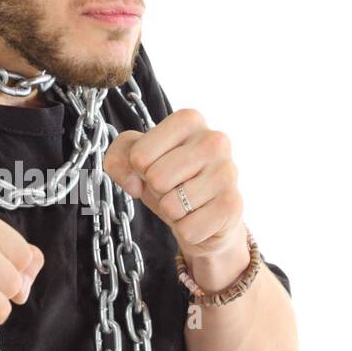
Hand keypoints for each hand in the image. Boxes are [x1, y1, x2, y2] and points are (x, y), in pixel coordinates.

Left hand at [103, 108, 245, 262]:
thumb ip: (118, 158)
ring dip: (172, 212)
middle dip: (157, 191)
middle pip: (156, 178)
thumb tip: (133, 182)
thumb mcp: (136, 161)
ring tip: (187, 202)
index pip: (138, 155)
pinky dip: (187, 230)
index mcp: (189, 120)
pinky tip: (200, 217)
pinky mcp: (233, 205)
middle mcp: (215, 140)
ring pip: (171, 206)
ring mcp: (228, 171)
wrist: (206, 216)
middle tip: (174, 188)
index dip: (140, 170)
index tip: (158, 167)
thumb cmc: (170, 181)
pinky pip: (188, 229)